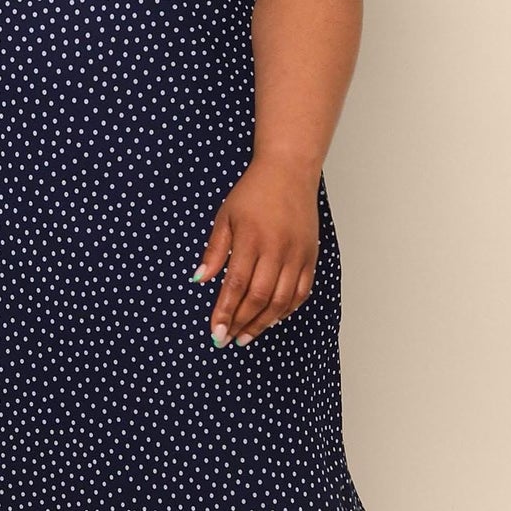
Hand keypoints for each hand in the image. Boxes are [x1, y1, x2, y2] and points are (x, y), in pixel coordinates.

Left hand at [193, 157, 320, 345]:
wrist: (289, 172)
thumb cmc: (253, 192)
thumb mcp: (225, 216)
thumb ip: (215, 250)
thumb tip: (200, 280)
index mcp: (251, 239)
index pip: (236, 284)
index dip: (225, 311)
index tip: (216, 331)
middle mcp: (277, 249)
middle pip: (259, 297)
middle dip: (242, 322)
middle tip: (227, 338)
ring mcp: (297, 254)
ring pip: (282, 300)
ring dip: (263, 322)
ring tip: (246, 336)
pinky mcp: (311, 256)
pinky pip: (301, 291)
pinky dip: (287, 309)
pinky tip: (272, 319)